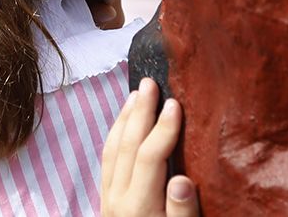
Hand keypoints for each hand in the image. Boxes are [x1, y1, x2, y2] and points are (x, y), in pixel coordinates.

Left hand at [100, 79, 198, 216]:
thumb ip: (182, 212)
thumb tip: (182, 181)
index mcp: (140, 207)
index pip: (149, 157)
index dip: (163, 129)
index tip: (175, 104)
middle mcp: (118, 197)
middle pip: (126, 146)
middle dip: (140, 112)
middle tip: (149, 83)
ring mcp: (108, 196)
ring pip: (112, 149)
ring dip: (125, 118)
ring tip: (136, 95)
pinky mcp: (105, 197)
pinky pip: (107, 158)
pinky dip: (116, 134)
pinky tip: (125, 122)